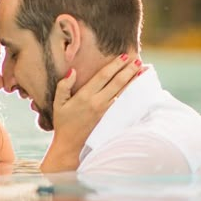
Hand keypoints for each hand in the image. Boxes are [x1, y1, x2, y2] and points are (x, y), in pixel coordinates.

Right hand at [41, 55, 142, 172]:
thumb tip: (73, 71)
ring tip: (143, 70)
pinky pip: (121, 101)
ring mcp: (105, 110)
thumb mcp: (57, 103)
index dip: (114, 65)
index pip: (103, 76)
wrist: (70, 144)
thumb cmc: (63, 122)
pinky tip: (136, 87)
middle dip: (128, 70)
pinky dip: (130, 92)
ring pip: (122, 92)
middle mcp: (97, 102)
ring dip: (133, 80)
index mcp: (84, 96)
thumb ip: (63, 86)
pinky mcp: (109, 117)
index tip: (124, 56)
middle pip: (117, 83)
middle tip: (138, 60)